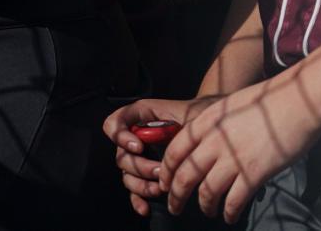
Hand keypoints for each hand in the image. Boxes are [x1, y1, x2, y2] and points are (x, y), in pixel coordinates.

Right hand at [103, 96, 212, 216]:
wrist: (206, 131)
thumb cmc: (197, 118)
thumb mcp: (189, 112)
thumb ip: (178, 118)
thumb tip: (171, 134)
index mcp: (140, 116)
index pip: (114, 123)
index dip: (120, 136)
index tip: (139, 146)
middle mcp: (134, 138)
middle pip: (122, 155)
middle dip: (140, 167)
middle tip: (160, 171)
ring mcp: (138, 158)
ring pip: (127, 176)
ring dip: (141, 185)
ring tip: (160, 189)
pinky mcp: (144, 177)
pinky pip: (133, 191)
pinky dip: (138, 200)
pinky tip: (146, 208)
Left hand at [159, 70, 320, 222]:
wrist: (296, 101)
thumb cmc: (266, 101)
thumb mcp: (230, 106)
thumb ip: (214, 125)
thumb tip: (204, 146)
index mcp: (207, 121)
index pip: (176, 150)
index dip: (167, 170)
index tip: (166, 183)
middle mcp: (215, 140)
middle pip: (185, 174)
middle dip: (176, 195)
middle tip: (175, 206)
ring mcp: (233, 157)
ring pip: (206, 191)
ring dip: (204, 206)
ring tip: (208, 211)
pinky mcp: (253, 173)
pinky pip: (233, 201)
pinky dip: (228, 212)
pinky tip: (230, 216)